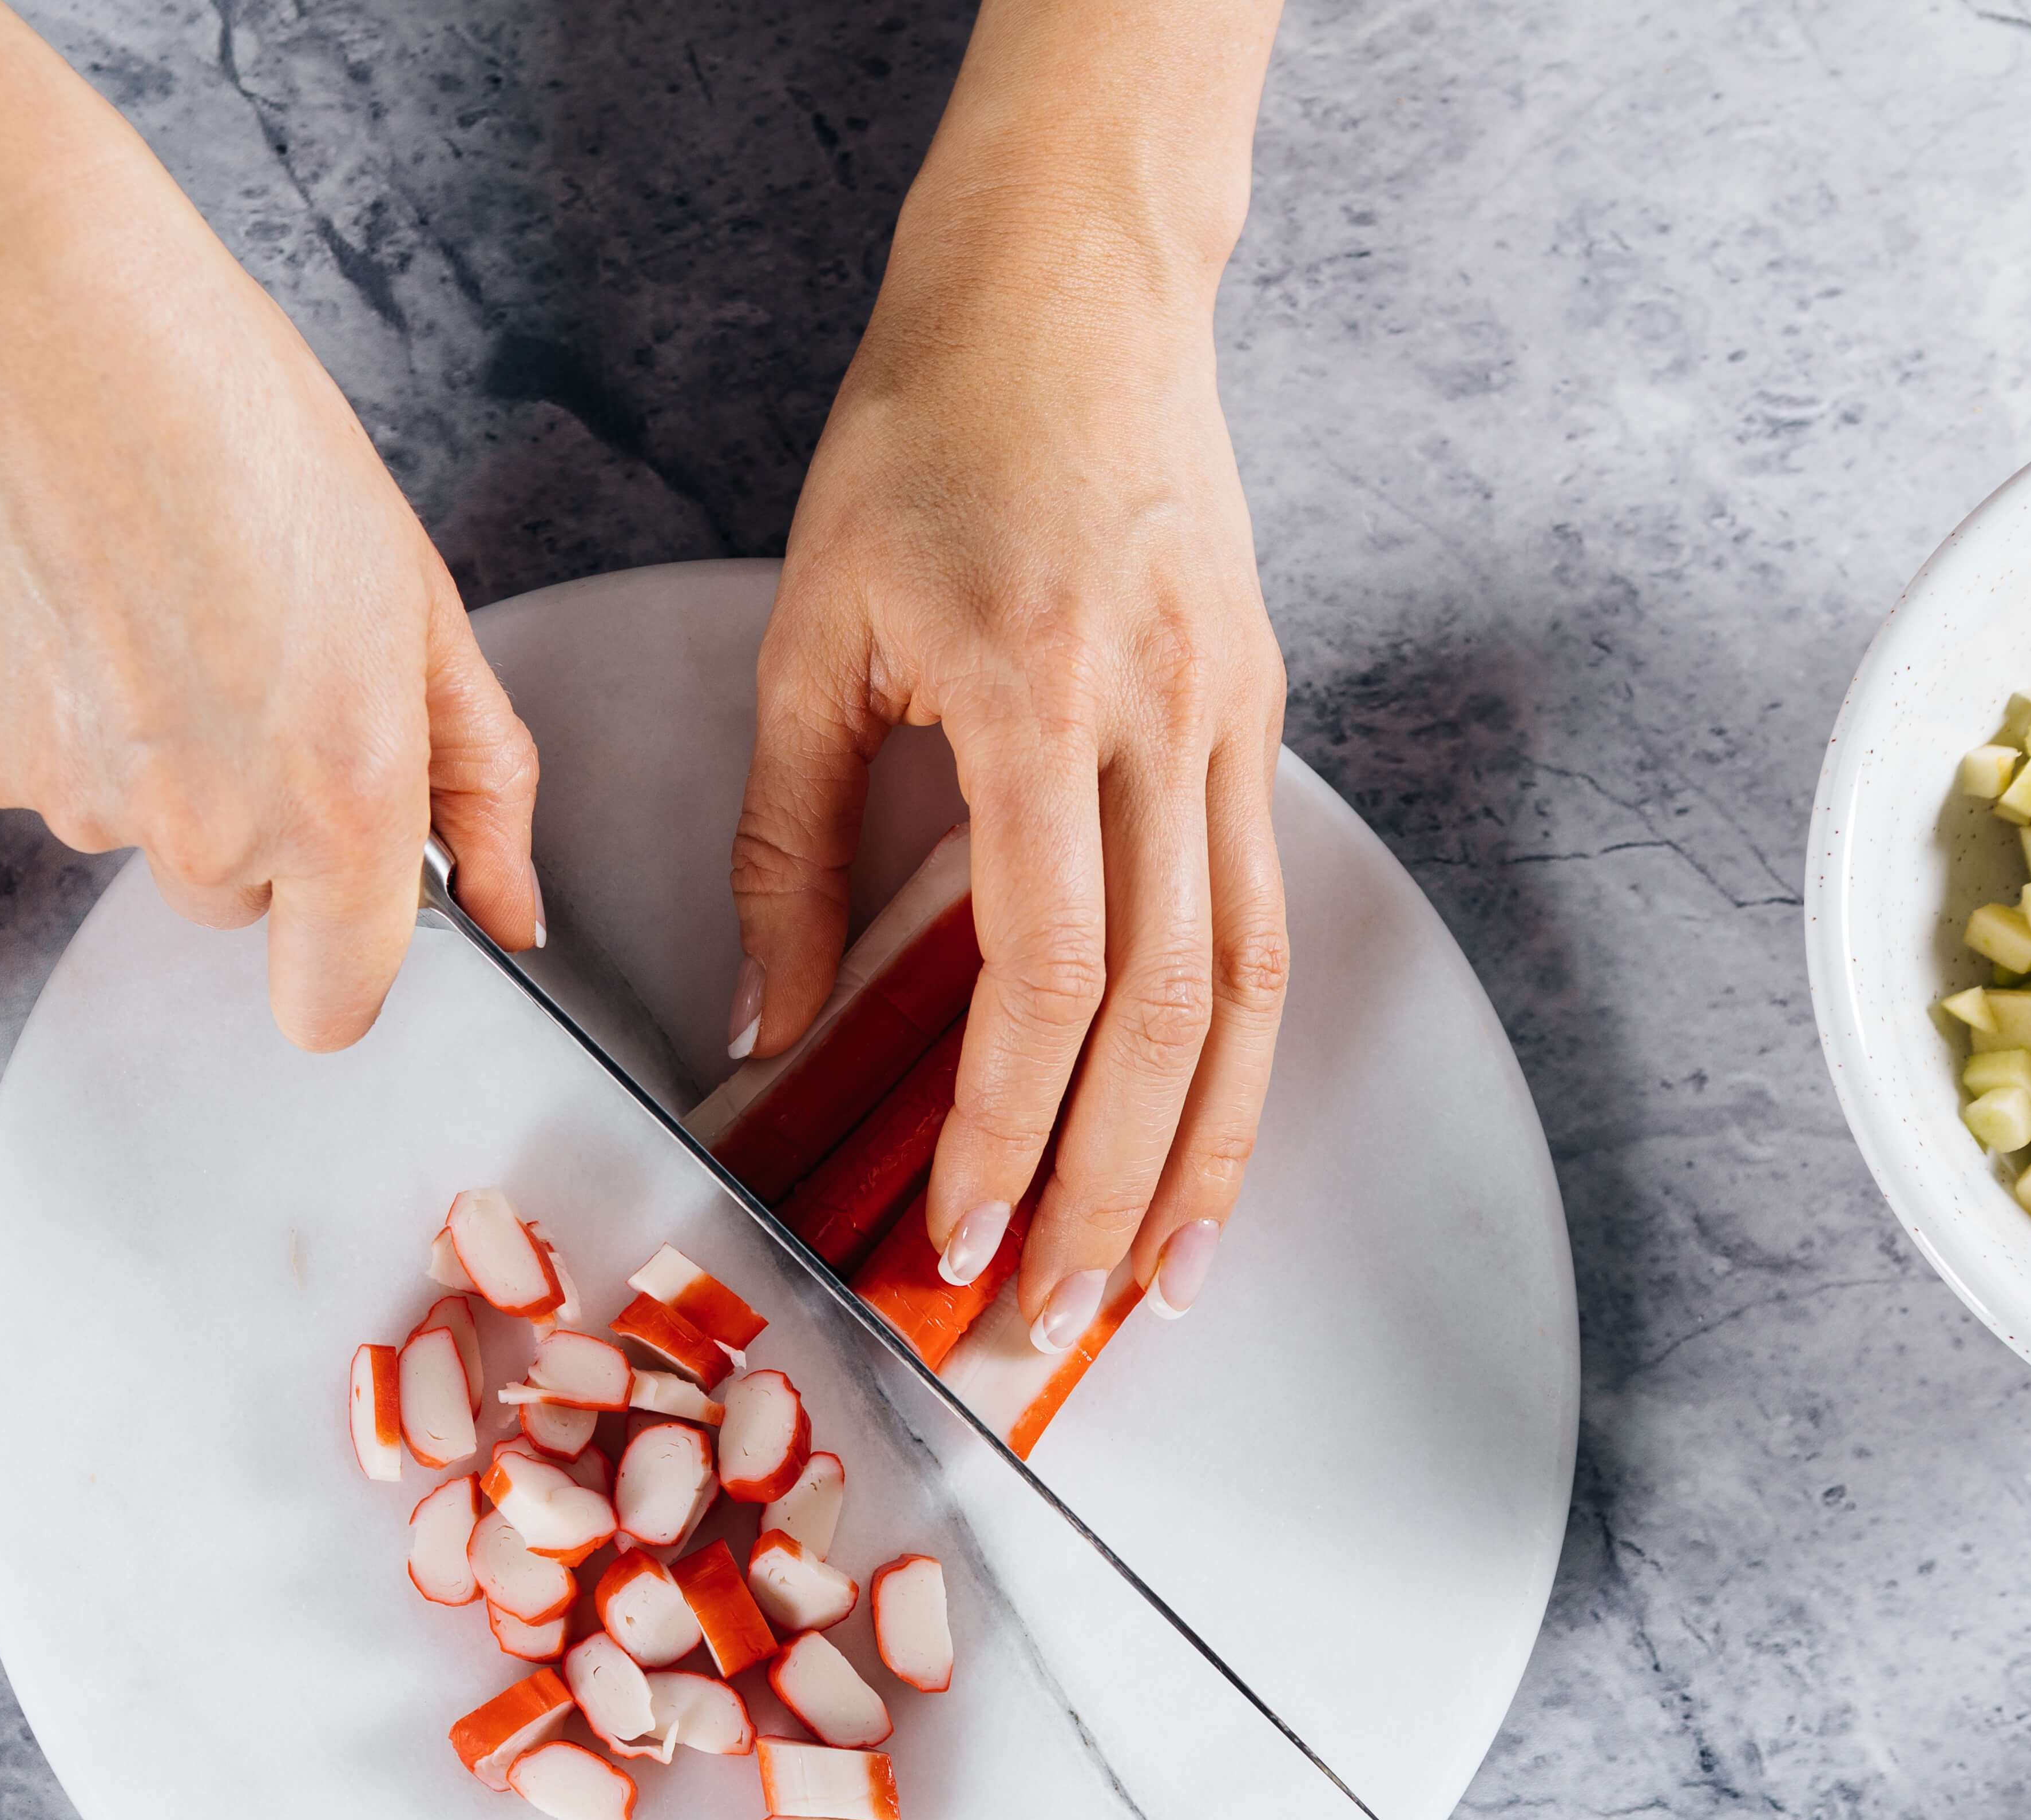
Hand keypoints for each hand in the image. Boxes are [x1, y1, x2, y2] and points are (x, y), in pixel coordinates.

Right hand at [0, 138, 538, 1048]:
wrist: (38, 323)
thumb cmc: (235, 422)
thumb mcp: (412, 594)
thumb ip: (475, 773)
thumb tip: (510, 906)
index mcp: (339, 800)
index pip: (336, 1006)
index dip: (343, 947)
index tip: (343, 875)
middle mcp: (207, 829)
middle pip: (235, 900)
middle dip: (251, 816)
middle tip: (245, 654)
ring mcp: (78, 802)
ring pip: (133, 830)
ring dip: (150, 754)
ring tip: (153, 599)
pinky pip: (35, 774)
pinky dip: (53, 711)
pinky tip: (71, 593)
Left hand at [730, 4, 1287, 1345]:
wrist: (1068, 292)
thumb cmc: (924, 441)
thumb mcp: (811, 636)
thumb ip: (788, 845)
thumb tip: (765, 1026)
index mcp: (1038, 699)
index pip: (1045, 972)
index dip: (1005, 1124)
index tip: (954, 1231)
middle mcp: (1162, 719)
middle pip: (1164, 1012)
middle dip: (1106, 1187)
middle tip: (1046, 1316)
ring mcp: (1232, 717)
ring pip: (1245, 985)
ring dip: (1205, 1153)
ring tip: (1153, 1284)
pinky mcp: (1259, 712)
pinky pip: (1264, 916)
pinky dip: (1241, 1051)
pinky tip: (1209, 1140)